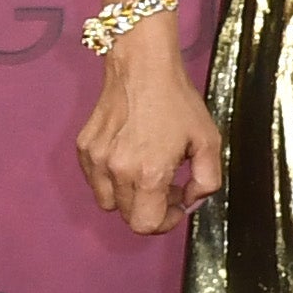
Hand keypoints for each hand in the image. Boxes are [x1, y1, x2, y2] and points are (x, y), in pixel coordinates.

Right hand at [77, 48, 224, 236]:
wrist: (142, 67)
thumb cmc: (177, 102)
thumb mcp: (209, 141)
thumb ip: (207, 181)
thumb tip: (191, 201)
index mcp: (148, 174)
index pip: (146, 225)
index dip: (165, 223)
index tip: (176, 206)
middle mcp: (117, 171)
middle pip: (128, 216)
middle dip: (152, 208)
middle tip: (170, 184)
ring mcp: (96, 160)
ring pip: (108, 202)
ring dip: (129, 196)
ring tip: (148, 172)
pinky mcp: (84, 148)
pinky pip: (95, 180)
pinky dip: (112, 179)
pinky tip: (130, 157)